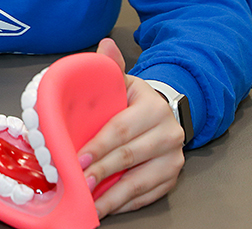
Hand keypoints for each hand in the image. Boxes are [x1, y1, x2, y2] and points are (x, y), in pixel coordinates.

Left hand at [78, 39, 185, 216]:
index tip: (77, 158)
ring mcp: (173, 158)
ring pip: (141, 182)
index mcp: (152, 107)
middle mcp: (169, 132)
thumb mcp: (122, 80)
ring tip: (90, 204)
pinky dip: (126, 203)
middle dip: (102, 172)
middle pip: (130, 156)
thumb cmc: (132, 100)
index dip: (99, 145)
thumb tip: (105, 44)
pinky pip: (148, 195)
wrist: (162, 113)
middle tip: (79, 183)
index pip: (122, 128)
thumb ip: (110, 66)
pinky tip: (106, 207)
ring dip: (113, 196)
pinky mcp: (172, 177)